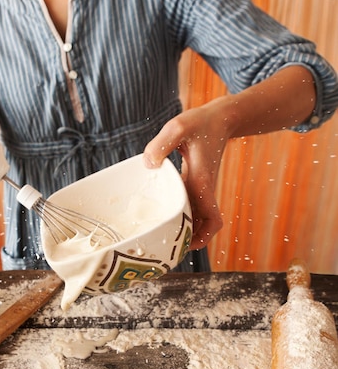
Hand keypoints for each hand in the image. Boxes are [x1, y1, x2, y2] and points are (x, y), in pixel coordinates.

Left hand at [143, 99, 231, 250]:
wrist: (220, 118)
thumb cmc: (201, 122)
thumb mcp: (178, 128)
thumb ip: (161, 144)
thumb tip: (148, 164)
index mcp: (202, 184)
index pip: (213, 220)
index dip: (204, 236)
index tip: (190, 245)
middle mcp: (203, 191)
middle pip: (201, 227)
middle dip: (187, 241)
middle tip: (165, 250)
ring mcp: (199, 189)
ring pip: (195, 219)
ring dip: (184, 231)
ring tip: (160, 239)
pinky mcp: (194, 185)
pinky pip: (188, 207)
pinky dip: (180, 216)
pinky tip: (161, 214)